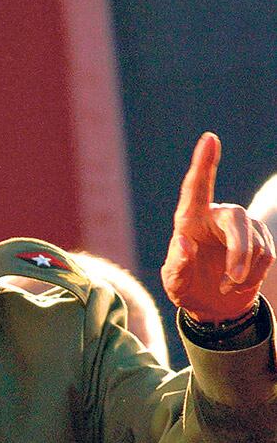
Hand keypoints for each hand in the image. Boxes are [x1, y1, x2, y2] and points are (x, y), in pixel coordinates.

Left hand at [161, 132, 274, 322]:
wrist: (213, 303)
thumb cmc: (187, 288)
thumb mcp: (175, 283)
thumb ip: (177, 265)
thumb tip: (184, 242)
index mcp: (189, 219)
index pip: (196, 188)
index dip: (204, 163)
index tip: (209, 138)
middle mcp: (216, 216)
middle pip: (238, 219)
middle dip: (239, 251)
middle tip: (232, 280)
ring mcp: (242, 226)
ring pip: (255, 242)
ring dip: (243, 271)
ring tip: (226, 286)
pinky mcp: (261, 238)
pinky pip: (267, 254)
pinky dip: (253, 275)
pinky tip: (238, 283)